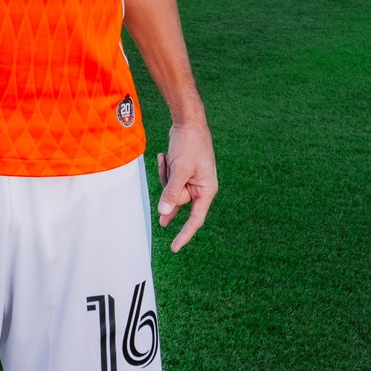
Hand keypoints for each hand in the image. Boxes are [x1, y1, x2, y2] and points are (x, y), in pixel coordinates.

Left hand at [155, 120, 217, 252]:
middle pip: (178, 201)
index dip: (185, 234)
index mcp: (207, 190)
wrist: (189, 122)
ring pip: (171, 191)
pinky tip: (164, 156)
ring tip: (167, 158)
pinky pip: (170, 180)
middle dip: (169, 187)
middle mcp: (201, 188)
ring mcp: (191, 180)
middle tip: (171, 164)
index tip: (174, 248)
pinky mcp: (183, 173)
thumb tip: (164, 213)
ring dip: (165, 176)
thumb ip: (172, 192)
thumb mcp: (180, 169)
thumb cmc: (190, 144)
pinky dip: (165, 170)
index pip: (195, 219)